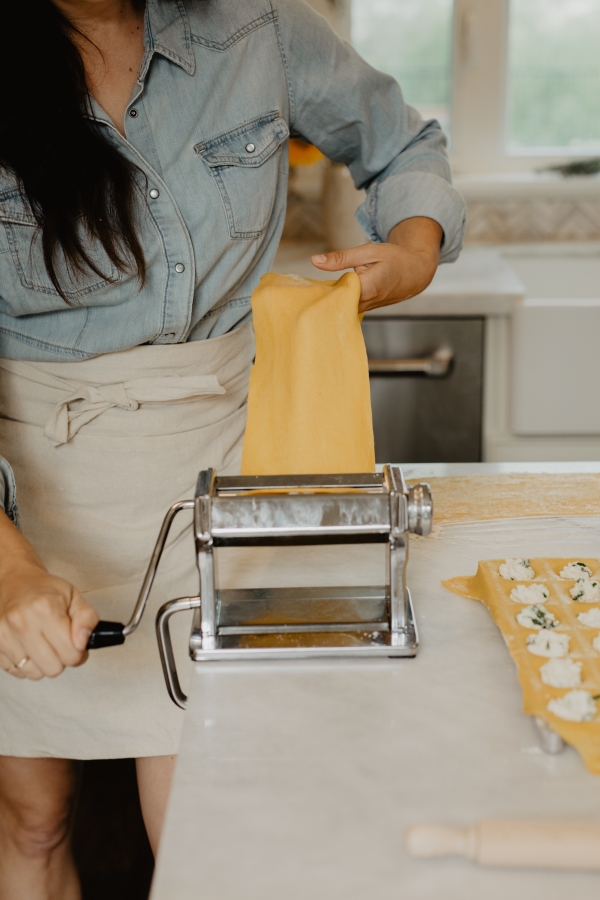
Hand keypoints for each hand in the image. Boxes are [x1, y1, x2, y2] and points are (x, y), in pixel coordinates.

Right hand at [0, 513, 98, 679]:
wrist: (14, 581)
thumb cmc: (44, 590)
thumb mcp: (74, 596)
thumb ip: (87, 618)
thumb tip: (83, 641)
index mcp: (45, 609)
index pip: (71, 654)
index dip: (79, 652)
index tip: (76, 644)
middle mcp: (22, 623)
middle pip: (53, 669)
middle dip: (61, 659)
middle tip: (59, 643)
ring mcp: (5, 636)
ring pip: (34, 674)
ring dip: (42, 663)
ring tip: (43, 644)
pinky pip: (16, 672)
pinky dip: (26, 664)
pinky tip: (29, 646)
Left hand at [311, 216, 442, 313]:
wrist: (416, 272)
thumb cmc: (394, 259)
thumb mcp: (368, 251)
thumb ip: (341, 258)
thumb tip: (315, 261)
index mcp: (368, 287)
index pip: (336, 295)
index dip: (320, 292)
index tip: (306, 290)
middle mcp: (367, 302)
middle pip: (337, 305)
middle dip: (321, 299)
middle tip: (303, 295)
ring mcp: (368, 308)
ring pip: (342, 309)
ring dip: (329, 302)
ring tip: (313, 297)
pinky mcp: (366, 309)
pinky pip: (347, 309)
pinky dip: (338, 303)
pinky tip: (328, 296)